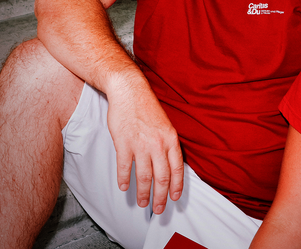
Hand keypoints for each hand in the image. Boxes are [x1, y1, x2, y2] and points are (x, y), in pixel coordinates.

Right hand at [106, 83, 183, 214]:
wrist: (130, 91)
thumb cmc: (146, 107)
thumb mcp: (165, 124)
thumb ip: (167, 144)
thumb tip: (169, 164)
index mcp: (170, 139)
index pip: (177, 168)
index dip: (176, 186)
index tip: (174, 197)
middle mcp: (158, 144)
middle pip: (162, 177)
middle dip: (160, 196)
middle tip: (158, 209)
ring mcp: (140, 144)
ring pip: (144, 176)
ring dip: (143, 192)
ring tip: (142, 202)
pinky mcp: (124, 143)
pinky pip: (125, 167)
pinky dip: (124, 179)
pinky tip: (124, 186)